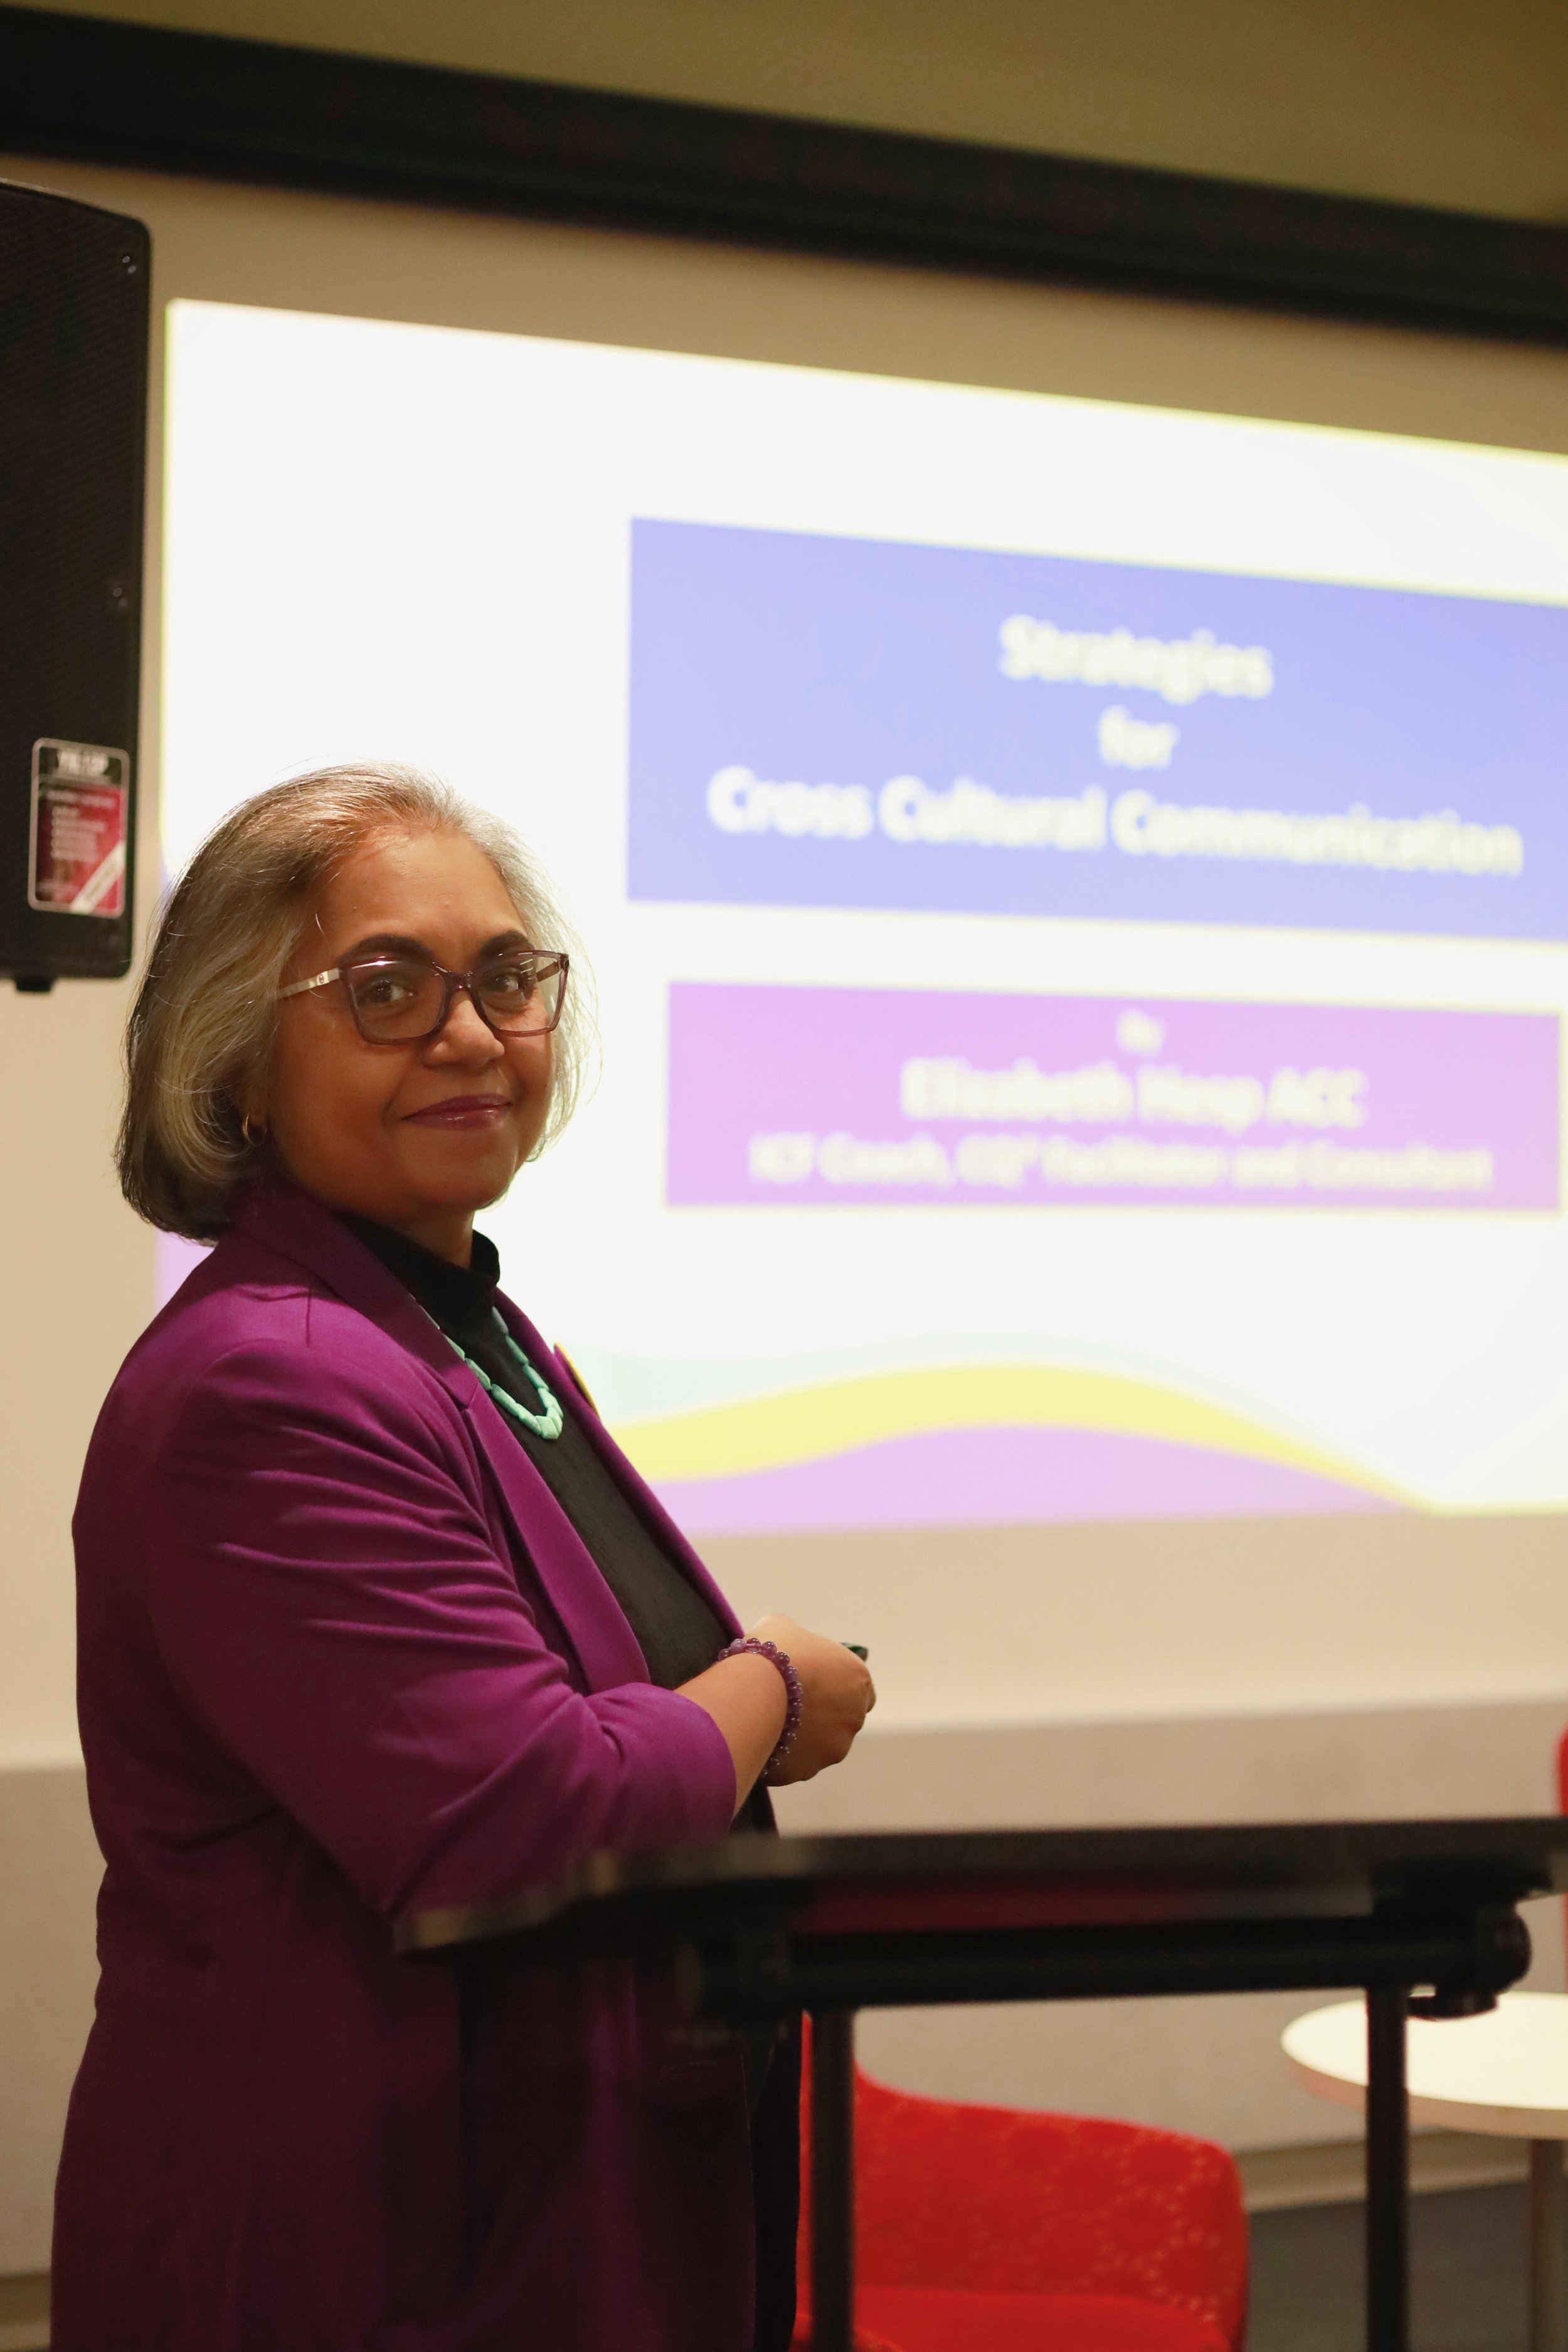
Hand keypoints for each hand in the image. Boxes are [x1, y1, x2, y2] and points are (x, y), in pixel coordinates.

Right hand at [747, 1613, 874, 1783]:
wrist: (751, 1690)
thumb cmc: (771, 1651)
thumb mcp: (783, 1627)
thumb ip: (797, 1640)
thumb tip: (788, 1645)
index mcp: (857, 1679)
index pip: (858, 1689)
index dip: (835, 1687)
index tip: (813, 1685)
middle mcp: (854, 1717)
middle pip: (840, 1719)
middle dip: (819, 1714)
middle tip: (787, 1703)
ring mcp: (832, 1748)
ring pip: (818, 1745)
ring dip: (801, 1737)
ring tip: (769, 1722)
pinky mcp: (807, 1771)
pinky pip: (794, 1763)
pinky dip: (781, 1753)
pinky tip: (759, 1739)